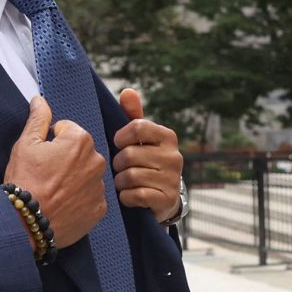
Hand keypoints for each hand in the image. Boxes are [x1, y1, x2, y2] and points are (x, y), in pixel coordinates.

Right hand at [3, 96, 108, 248]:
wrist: (25, 222)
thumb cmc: (24, 180)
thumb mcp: (25, 144)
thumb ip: (38, 119)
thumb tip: (40, 100)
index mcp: (80, 140)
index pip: (67, 130)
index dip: (50, 142)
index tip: (41, 157)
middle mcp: (97, 161)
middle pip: (79, 152)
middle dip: (65, 159)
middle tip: (45, 175)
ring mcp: (99, 186)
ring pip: (86, 174)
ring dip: (73, 179)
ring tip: (53, 191)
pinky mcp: (99, 209)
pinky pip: (90, 197)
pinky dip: (79, 199)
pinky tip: (62, 204)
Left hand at [112, 88, 182, 223]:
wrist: (163, 197)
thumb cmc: (146, 161)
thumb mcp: (141, 138)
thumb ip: (133, 115)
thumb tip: (128, 92)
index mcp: (167, 136)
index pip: (137, 127)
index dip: (120, 137)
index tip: (118, 144)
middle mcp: (174, 156)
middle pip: (129, 155)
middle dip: (117, 164)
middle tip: (120, 168)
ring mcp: (172, 179)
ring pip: (130, 176)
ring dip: (120, 182)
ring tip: (124, 182)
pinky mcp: (167, 199)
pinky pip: (135, 195)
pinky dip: (126, 197)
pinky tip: (129, 196)